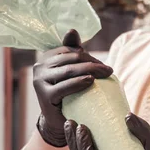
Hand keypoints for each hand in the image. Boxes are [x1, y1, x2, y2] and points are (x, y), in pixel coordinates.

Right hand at [33, 29, 113, 146]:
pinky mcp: (44, 95)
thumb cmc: (68, 94)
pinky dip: (79, 82)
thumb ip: (72, 51)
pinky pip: (64, 86)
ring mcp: (40, 81)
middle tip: (109, 71)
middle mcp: (40, 66)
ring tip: (106, 74)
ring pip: (69, 70)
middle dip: (93, 63)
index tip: (104, 66)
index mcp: (47, 58)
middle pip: (72, 59)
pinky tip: (91, 81)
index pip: (71, 50)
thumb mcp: (71, 72)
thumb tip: (73, 30)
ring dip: (90, 70)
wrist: (58, 120)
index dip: (90, 56)